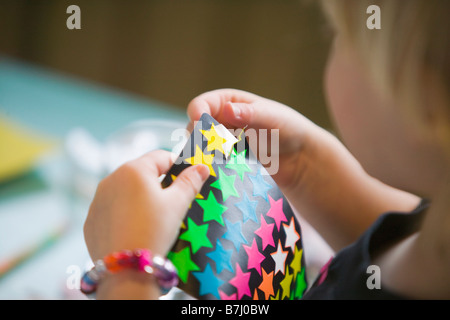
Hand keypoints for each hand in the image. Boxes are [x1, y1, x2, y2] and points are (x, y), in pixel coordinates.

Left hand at [84, 150, 209, 260]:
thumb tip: (201, 167)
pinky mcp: (91, 219)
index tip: (187, 179)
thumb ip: (190, 182)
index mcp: (134, 169)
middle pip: (141, 173)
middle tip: (171, 203)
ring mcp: (97, 200)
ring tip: (152, 219)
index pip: (160, 156)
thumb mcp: (177, 204)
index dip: (177, 165)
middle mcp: (111, 178)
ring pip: (125, 191)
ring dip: (139, 197)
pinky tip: (135, 230)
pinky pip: (112, 209)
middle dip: (157, 183)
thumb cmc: (155, 229)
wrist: (126, 269)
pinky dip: (124, 214)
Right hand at [187, 88, 321, 189]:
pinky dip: (212, 166)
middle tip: (204, 149)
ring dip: (203, 154)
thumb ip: (250, 114)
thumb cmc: (288, 129)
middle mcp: (222, 121)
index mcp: (229, 102)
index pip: (203, 104)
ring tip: (211, 162)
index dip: (197, 113)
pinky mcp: (227, 162)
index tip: (198, 125)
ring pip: (202, 147)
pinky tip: (217, 172)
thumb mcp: (270, 117)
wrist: (300, 158)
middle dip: (197, 137)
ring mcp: (223, 142)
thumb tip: (228, 110)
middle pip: (197, 127)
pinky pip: (213, 163)